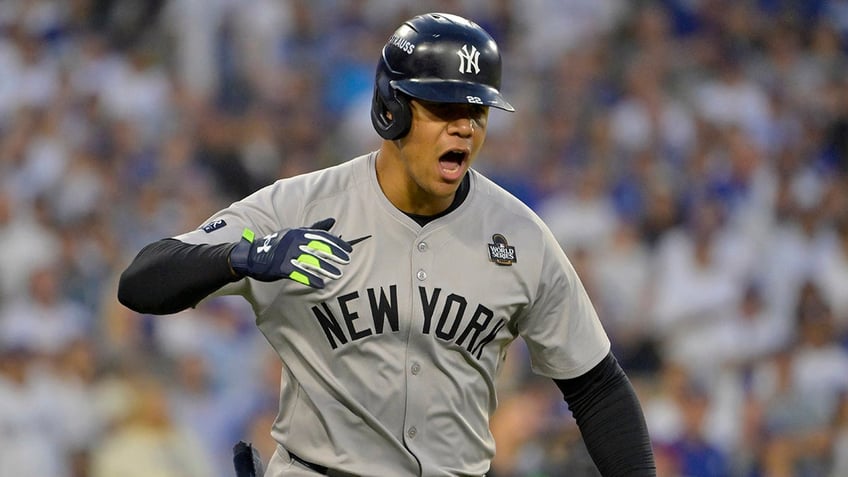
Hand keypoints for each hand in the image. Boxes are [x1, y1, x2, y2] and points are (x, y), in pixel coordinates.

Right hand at [229, 218, 351, 287]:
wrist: (251, 256)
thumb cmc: (277, 245)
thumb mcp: (295, 233)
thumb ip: (315, 228)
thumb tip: (333, 220)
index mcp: (298, 233)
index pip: (321, 237)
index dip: (336, 243)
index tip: (349, 250)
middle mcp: (293, 242)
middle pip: (317, 247)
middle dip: (333, 254)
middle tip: (346, 261)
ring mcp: (287, 254)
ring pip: (310, 261)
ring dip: (325, 268)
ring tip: (337, 274)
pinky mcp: (280, 267)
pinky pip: (298, 273)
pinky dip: (310, 278)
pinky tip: (320, 284)